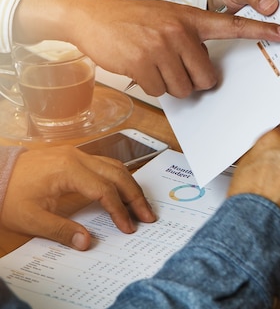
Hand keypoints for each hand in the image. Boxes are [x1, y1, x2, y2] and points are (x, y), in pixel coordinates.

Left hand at [1, 145, 155, 250]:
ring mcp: (77, 155)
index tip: (128, 227)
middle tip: (147, 216)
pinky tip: (123, 190)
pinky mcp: (75, 157)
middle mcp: (77, 158)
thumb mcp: (31, 218)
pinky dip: (119, 178)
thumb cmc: (9, 193)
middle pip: (118, 175)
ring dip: (130, 186)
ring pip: (115, 167)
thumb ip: (62, 230)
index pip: (105, 190)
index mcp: (68, 170)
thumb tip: (87, 242)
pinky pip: (105, 164)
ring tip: (140, 205)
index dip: (119, 210)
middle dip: (135, 197)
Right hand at [13, 0, 279, 98]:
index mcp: (191, 18)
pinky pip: (159, 91)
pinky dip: (151, 85)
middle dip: (194, 81)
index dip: (261, 31)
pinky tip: (140, 67)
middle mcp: (179, 31)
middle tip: (177, 68)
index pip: (233, 25)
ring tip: (154, 62)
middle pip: (206, 78)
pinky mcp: (142, 63)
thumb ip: (192, 38)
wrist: (92, 15)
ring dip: (170, 84)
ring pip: (183, 89)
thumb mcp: (168, 18)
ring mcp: (160, 47)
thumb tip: (208, 72)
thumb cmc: (135, 20)